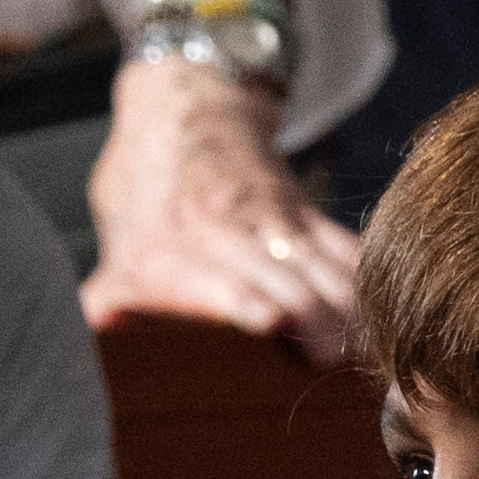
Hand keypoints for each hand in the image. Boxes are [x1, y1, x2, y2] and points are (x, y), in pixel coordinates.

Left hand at [80, 54, 363, 361]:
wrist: (187, 104)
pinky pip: (346, 253)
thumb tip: (95, 323)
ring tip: (368, 363)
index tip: (271, 322)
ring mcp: (274, 218)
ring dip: (349, 318)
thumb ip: (107, 288)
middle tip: (339, 374)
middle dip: (316, 327)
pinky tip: (383, 325)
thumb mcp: (115, 230)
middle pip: (288, 282)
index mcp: (171, 241)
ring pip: (325, 272)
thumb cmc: (144, 184)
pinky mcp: (306, 214)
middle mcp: (228, 228)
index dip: (243, 298)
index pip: (213, 276)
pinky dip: (366, 289)